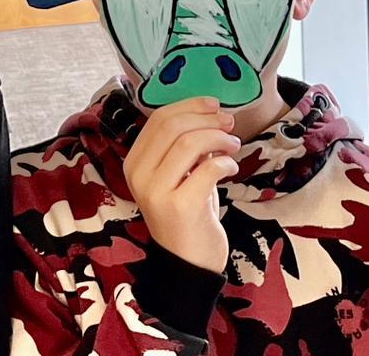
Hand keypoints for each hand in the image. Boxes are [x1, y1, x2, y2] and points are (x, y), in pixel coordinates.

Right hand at [123, 96, 240, 273]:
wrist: (189, 262)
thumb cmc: (187, 213)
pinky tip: (231, 167)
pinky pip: (207, 169)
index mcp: (134, 163)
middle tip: (229, 124)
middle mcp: (139, 175)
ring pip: (188, 143)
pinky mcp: (179, 206)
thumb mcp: (179, 175)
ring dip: (218, 138)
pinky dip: (225, 161)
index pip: (159, 119)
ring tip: (233, 145)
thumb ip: (185, 146)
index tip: (214, 106)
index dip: (190, 106)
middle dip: (206, 118)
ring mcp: (156, 192)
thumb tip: (210, 115)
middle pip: (172, 126)